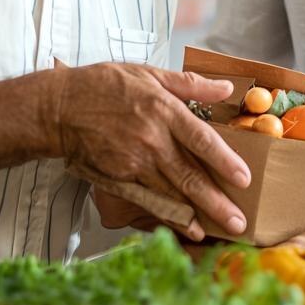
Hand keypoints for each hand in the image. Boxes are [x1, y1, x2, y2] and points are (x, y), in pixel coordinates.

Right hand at [53, 63, 250, 237]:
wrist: (60, 107)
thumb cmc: (104, 86)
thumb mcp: (149, 73)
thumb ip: (190, 84)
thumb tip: (226, 89)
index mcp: (164, 110)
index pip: (201, 140)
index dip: (224, 161)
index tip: (244, 179)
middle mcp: (152, 139)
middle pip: (190, 175)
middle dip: (216, 202)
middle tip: (239, 222)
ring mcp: (134, 161)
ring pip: (171, 192)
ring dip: (195, 215)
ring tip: (216, 232)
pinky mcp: (119, 177)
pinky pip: (149, 199)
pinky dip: (167, 215)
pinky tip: (184, 227)